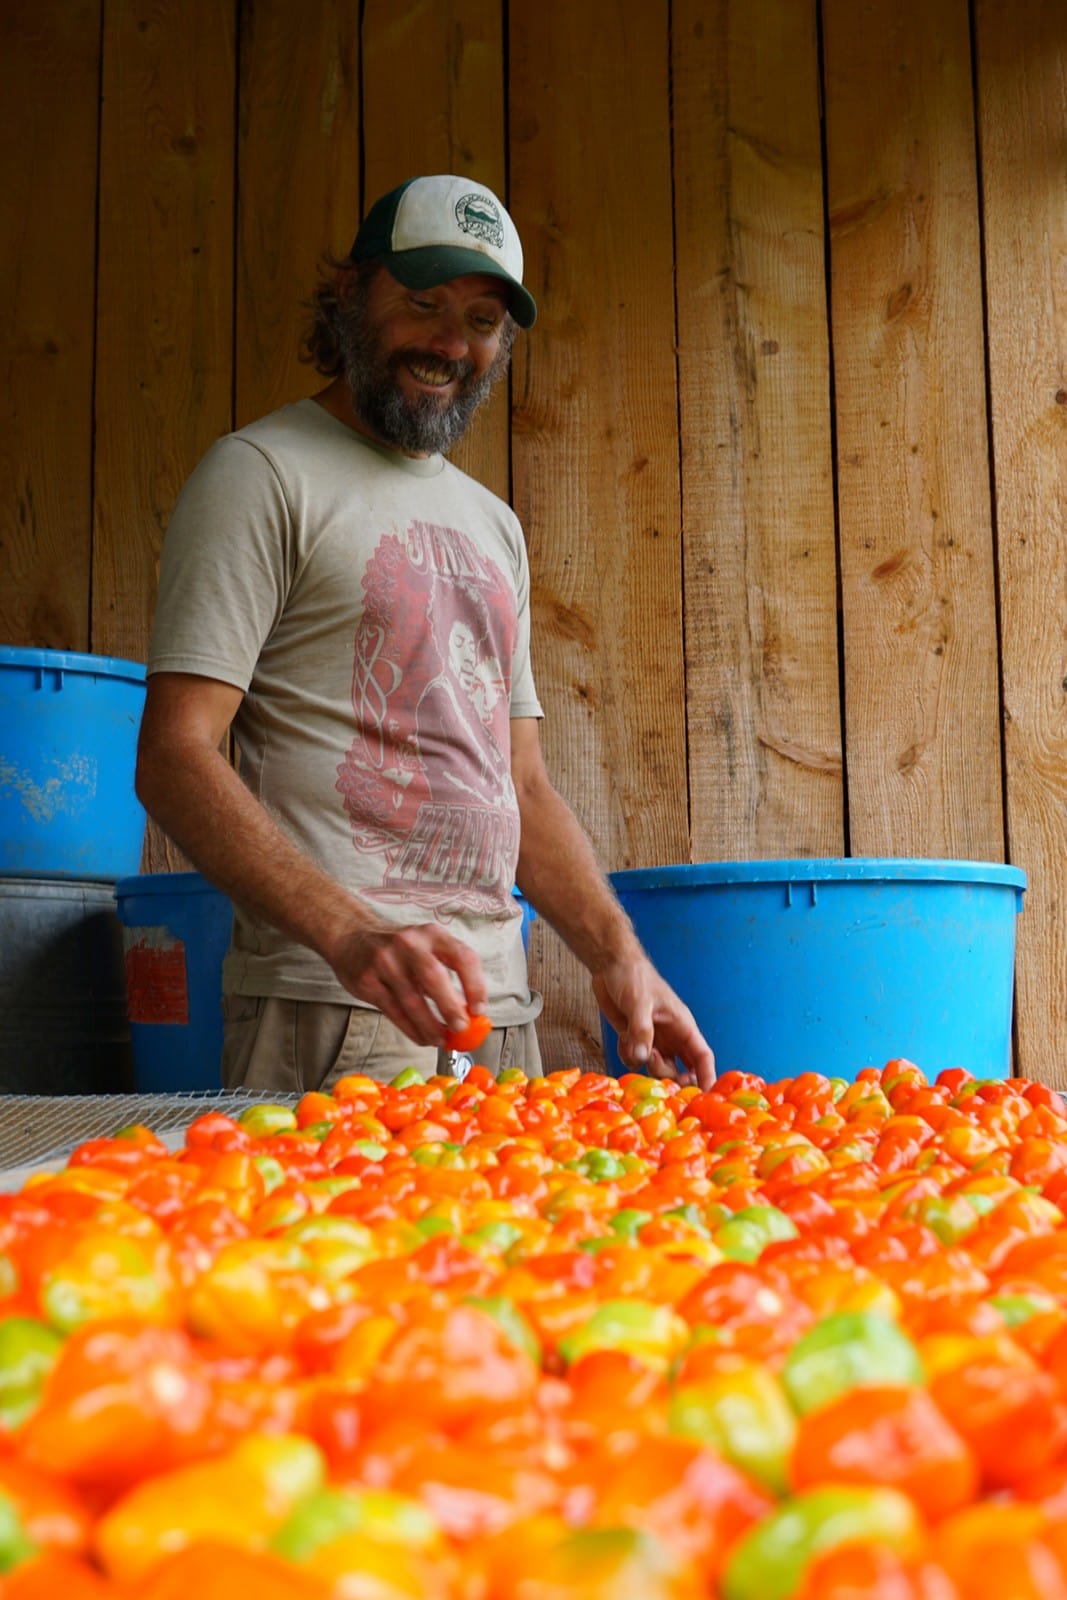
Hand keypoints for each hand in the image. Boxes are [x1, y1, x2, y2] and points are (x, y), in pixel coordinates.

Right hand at [328, 919, 486, 1047]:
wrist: (351, 937)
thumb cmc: (399, 949)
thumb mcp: (426, 949)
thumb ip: (447, 975)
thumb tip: (469, 1012)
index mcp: (433, 934)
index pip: (463, 957)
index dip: (475, 985)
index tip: (480, 1009)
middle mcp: (409, 944)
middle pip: (434, 977)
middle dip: (450, 1007)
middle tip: (461, 1028)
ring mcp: (385, 961)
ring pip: (412, 1000)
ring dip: (430, 1026)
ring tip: (441, 1040)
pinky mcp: (368, 980)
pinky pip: (394, 1011)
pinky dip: (411, 1029)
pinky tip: (422, 1037)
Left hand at [592, 957, 715, 1089]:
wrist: (610, 966)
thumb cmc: (633, 977)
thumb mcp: (639, 1002)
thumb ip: (642, 1030)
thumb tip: (643, 1058)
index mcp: (683, 1025)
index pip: (703, 1056)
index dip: (707, 1077)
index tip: (705, 1097)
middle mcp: (671, 1036)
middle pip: (681, 1071)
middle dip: (669, 1075)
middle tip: (653, 1062)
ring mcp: (654, 1039)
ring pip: (658, 1069)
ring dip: (646, 1065)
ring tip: (632, 1043)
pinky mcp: (636, 1039)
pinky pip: (637, 1061)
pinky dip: (629, 1057)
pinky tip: (622, 1039)